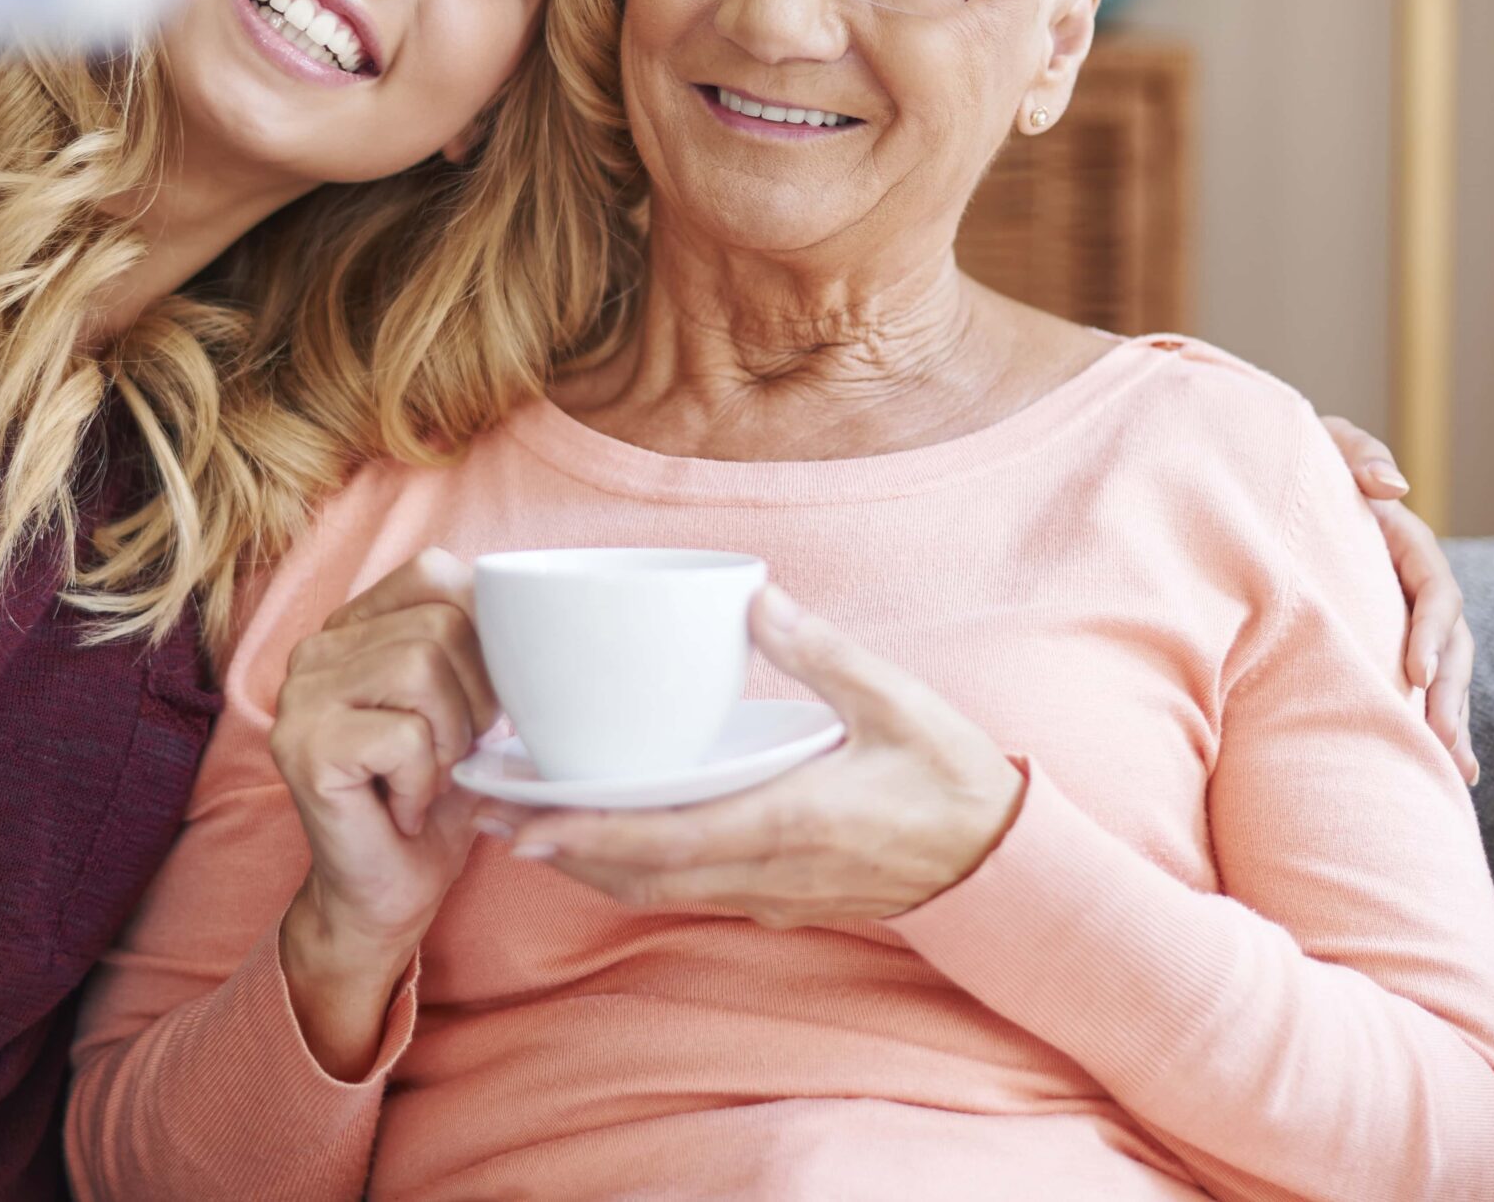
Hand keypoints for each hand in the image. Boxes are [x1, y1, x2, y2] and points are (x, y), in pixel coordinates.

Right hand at [270, 549, 498, 1075]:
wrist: (383, 895)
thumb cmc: (434, 801)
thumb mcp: (470, 710)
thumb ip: (485, 650)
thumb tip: (541, 614)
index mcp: (354, 626)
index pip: (434, 572)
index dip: (485, 629)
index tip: (489, 699)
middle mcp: (315, 649)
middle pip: (439, 626)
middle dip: (476, 700)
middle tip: (457, 757)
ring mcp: (300, 695)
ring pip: (422, 668)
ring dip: (451, 740)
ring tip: (431, 778)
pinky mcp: (302, 745)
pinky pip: (405, 735)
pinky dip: (426, 781)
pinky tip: (406, 808)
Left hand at [492, 585, 1020, 927]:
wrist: (1003, 864)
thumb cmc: (953, 779)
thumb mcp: (896, 701)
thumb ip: (821, 651)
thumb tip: (756, 597)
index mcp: (789, 819)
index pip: (666, 837)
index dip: (588, 833)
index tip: (524, 822)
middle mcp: (769, 868)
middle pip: (640, 874)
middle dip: (561, 849)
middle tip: (490, 816)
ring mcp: (772, 892)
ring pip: (660, 889)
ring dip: (591, 863)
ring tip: (527, 827)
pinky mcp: (780, 897)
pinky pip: (690, 890)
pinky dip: (636, 869)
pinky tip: (609, 838)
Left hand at [1321, 415, 1477, 785]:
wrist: (1251, 481)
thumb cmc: (1291, 458)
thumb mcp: (1323, 441)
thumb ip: (1356, 452)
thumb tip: (1394, 487)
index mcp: (1404, 544)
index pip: (1437, 591)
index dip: (1435, 631)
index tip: (1417, 670)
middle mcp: (1407, 587)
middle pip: (1451, 645)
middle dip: (1451, 694)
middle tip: (1443, 739)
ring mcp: (1394, 620)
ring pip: (1439, 675)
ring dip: (1449, 721)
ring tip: (1457, 773)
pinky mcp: (1372, 645)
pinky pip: (1407, 689)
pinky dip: (1421, 726)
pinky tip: (1438, 774)